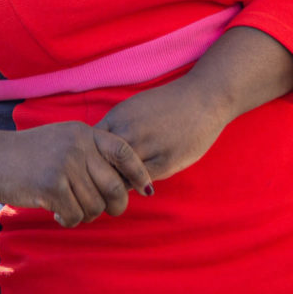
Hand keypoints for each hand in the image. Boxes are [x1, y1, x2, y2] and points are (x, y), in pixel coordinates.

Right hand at [0, 122, 152, 227]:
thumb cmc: (30, 152)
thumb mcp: (64, 139)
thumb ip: (90, 152)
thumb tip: (124, 182)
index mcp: (85, 133)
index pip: (124, 151)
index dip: (140, 172)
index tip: (146, 189)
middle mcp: (79, 146)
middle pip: (115, 186)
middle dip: (116, 205)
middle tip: (106, 211)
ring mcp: (65, 165)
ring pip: (95, 205)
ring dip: (87, 214)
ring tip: (72, 209)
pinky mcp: (52, 185)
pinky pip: (76, 214)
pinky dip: (70, 219)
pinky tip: (58, 213)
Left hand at [94, 78, 231, 179]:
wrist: (203, 99)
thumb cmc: (168, 105)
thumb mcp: (134, 109)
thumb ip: (117, 128)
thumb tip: (99, 151)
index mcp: (117, 117)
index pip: (90, 146)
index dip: (88, 162)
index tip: (91, 172)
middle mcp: (127, 132)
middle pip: (99, 164)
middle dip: (97, 178)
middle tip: (98, 190)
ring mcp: (145, 147)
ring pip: (118, 176)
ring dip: (114, 187)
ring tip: (115, 194)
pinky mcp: (164, 162)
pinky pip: (139, 182)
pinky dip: (135, 187)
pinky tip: (138, 186)